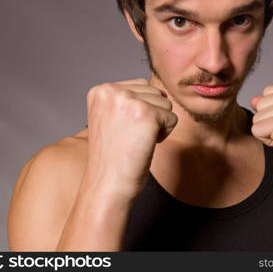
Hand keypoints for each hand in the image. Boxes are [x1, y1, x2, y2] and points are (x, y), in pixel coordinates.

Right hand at [85, 78, 177, 198]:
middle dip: (151, 116)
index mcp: (100, 90)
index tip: (122, 131)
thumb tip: (160, 91)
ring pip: (165, 103)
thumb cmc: (113, 157)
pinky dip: (165, 135)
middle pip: (154, 92)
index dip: (139, 112)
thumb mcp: (112, 118)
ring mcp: (129, 100)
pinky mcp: (147, 114)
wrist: (108, 184)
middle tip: (130, 138)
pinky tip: (145, 145)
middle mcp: (112, 90)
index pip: (140, 86)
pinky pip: (172, 118)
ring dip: (158, 125)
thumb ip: (128, 100)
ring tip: (137, 141)